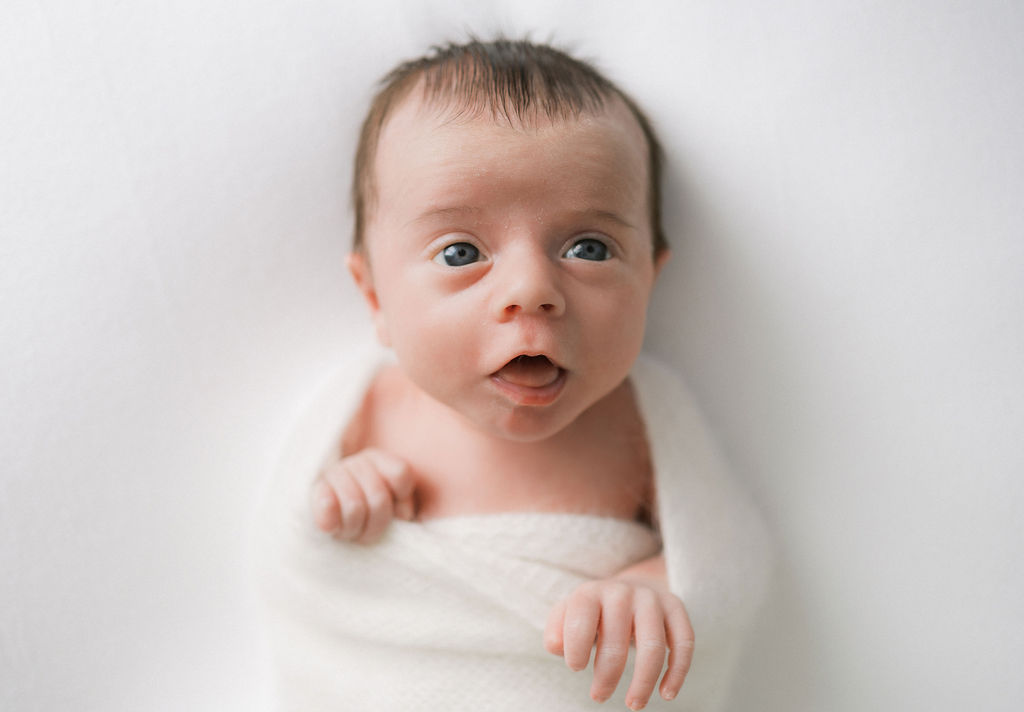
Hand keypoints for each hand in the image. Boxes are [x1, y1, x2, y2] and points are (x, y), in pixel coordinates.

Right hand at [310, 448, 415, 543]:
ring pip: (355, 505)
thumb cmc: (368, 517)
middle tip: (368, 533)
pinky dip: (331, 519)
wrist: (331, 521)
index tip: (398, 514)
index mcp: (381, 461)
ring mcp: (335, 472)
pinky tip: (332, 528)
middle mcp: (358, 462)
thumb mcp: (394, 509)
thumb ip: (404, 506)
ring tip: (351, 532)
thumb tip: (403, 515)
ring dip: (354, 528)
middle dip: (376, 524)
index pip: (401, 474)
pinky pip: (327, 504)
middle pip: (378, 498)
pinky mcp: (315, 488)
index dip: (402, 501)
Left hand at [544, 578, 693, 708]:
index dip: (577, 648)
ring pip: (653, 646)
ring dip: (643, 681)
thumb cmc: (593, 612)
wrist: (628, 586)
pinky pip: (684, 642)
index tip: (576, 668)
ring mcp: (652, 599)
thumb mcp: (568, 615)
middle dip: (607, 675)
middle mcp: (622, 592)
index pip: (582, 620)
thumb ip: (556, 630)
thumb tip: (557, 648)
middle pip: (617, 640)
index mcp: (591, 592)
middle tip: (599, 696)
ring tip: (633, 704)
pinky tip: (666, 693)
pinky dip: (677, 672)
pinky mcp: (675, 608)